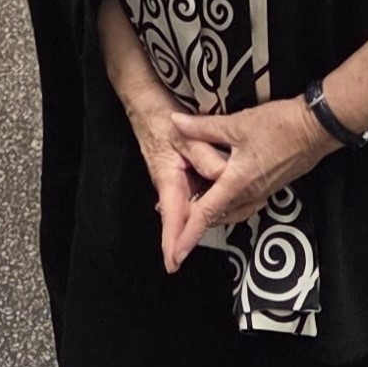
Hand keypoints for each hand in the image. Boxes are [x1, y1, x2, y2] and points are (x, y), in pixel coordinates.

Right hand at [120, 91, 206, 273]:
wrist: (145, 103)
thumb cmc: (161, 118)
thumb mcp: (185, 135)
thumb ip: (205, 156)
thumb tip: (222, 178)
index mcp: (169, 178)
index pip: (173, 216)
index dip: (174, 241)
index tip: (173, 263)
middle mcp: (169, 184)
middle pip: (181, 217)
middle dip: (187, 235)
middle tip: (187, 254)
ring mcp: (172, 180)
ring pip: (188, 206)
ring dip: (197, 218)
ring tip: (211, 226)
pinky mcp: (178, 174)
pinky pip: (190, 193)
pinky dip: (200, 200)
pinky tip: (214, 199)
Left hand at [163, 99, 333, 270]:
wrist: (316, 129)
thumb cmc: (281, 126)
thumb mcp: (238, 123)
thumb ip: (204, 127)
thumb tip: (176, 123)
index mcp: (238, 182)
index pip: (207, 213)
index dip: (188, 234)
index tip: (175, 254)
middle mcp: (250, 193)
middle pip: (217, 216)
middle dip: (195, 225)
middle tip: (174, 226)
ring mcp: (262, 192)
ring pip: (231, 212)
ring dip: (213, 214)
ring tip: (195, 211)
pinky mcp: (271, 186)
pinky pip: (244, 204)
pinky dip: (228, 205)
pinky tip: (223, 195)